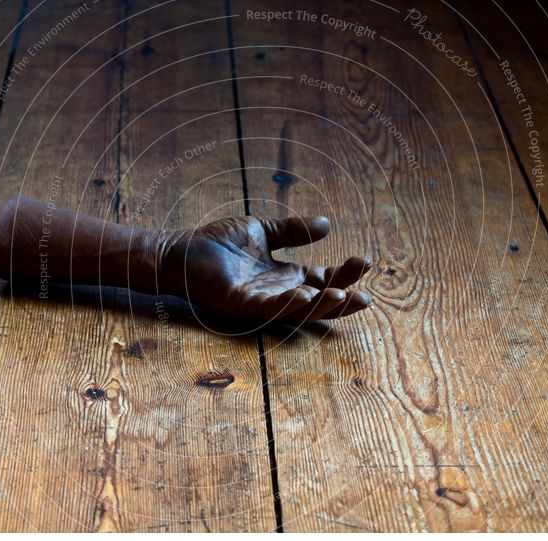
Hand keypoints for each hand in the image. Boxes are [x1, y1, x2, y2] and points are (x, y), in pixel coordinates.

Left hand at [158, 215, 371, 322]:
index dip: (344, 274)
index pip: (322, 279)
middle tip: (366, 294)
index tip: (366, 261)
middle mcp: (277, 292)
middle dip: (342, 298)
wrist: (181, 250)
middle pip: (317, 301)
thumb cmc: (218, 243)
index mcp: (284, 276)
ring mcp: (260, 301)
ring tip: (344, 296)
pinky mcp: (240, 304)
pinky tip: (307, 295)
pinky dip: (289, 303)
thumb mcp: (263, 231)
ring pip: (298, 310)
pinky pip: (270, 308)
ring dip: (321, 306)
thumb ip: (293, 231)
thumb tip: (329, 224)